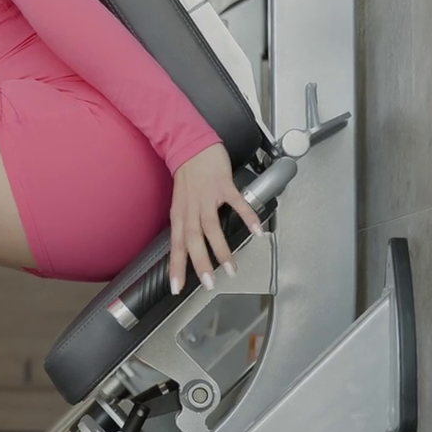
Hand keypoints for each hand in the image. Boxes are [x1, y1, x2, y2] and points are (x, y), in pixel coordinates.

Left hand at [169, 143, 263, 294]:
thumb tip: (190, 248)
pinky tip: (255, 231)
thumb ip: (186, 224)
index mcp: (180, 215)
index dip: (175, 267)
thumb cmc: (188, 175)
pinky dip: (246, 217)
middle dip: (200, 264)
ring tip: (231, 268)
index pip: (176, 246)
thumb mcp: (181, 203)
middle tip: (209, 283)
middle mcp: (191, 208)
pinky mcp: (223, 185)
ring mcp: (207, 196)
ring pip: (211, 227)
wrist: (192, 143)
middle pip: (193, 240)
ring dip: (222, 249)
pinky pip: (236, 203)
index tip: (176, 288)